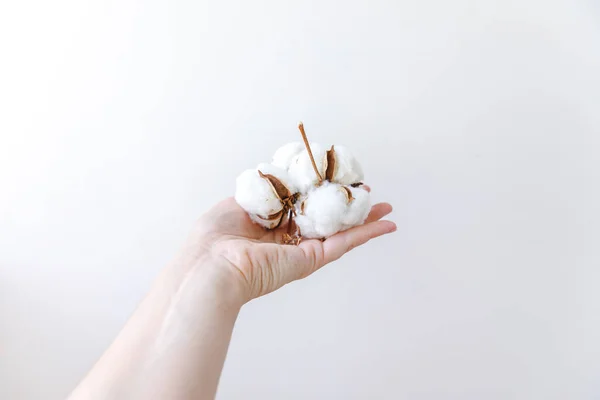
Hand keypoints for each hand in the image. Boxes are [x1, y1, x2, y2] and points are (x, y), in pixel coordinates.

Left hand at [192, 189, 395, 301]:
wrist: (211, 266)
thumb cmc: (214, 237)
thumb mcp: (237, 202)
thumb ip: (262, 192)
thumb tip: (278, 178)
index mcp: (269, 226)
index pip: (301, 208)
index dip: (319, 193)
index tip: (334, 179)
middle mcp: (287, 239)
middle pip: (325, 220)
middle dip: (346, 207)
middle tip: (365, 194)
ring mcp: (300, 251)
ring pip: (339, 232)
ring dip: (364, 220)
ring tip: (385, 208)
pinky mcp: (310, 260)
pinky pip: (343, 243)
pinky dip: (367, 234)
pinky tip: (385, 224)